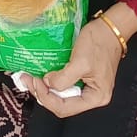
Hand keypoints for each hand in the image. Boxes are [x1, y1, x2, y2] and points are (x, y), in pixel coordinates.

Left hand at [22, 8, 136, 118]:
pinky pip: (64, 86)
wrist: (108, 28)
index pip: (65, 108)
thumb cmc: (99, 43)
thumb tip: (48, 84)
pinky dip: (51, 82)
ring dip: (45, 89)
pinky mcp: (81, 79)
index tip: (35, 82)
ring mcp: (86, 88)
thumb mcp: (81, 62)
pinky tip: (41, 76)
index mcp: (96, 97)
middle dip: (43, 94)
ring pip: (61, 96)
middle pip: (61, 104)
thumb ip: (64, 78)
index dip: (46, 98)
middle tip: (27, 80)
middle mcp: (92, 97)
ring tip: (31, 78)